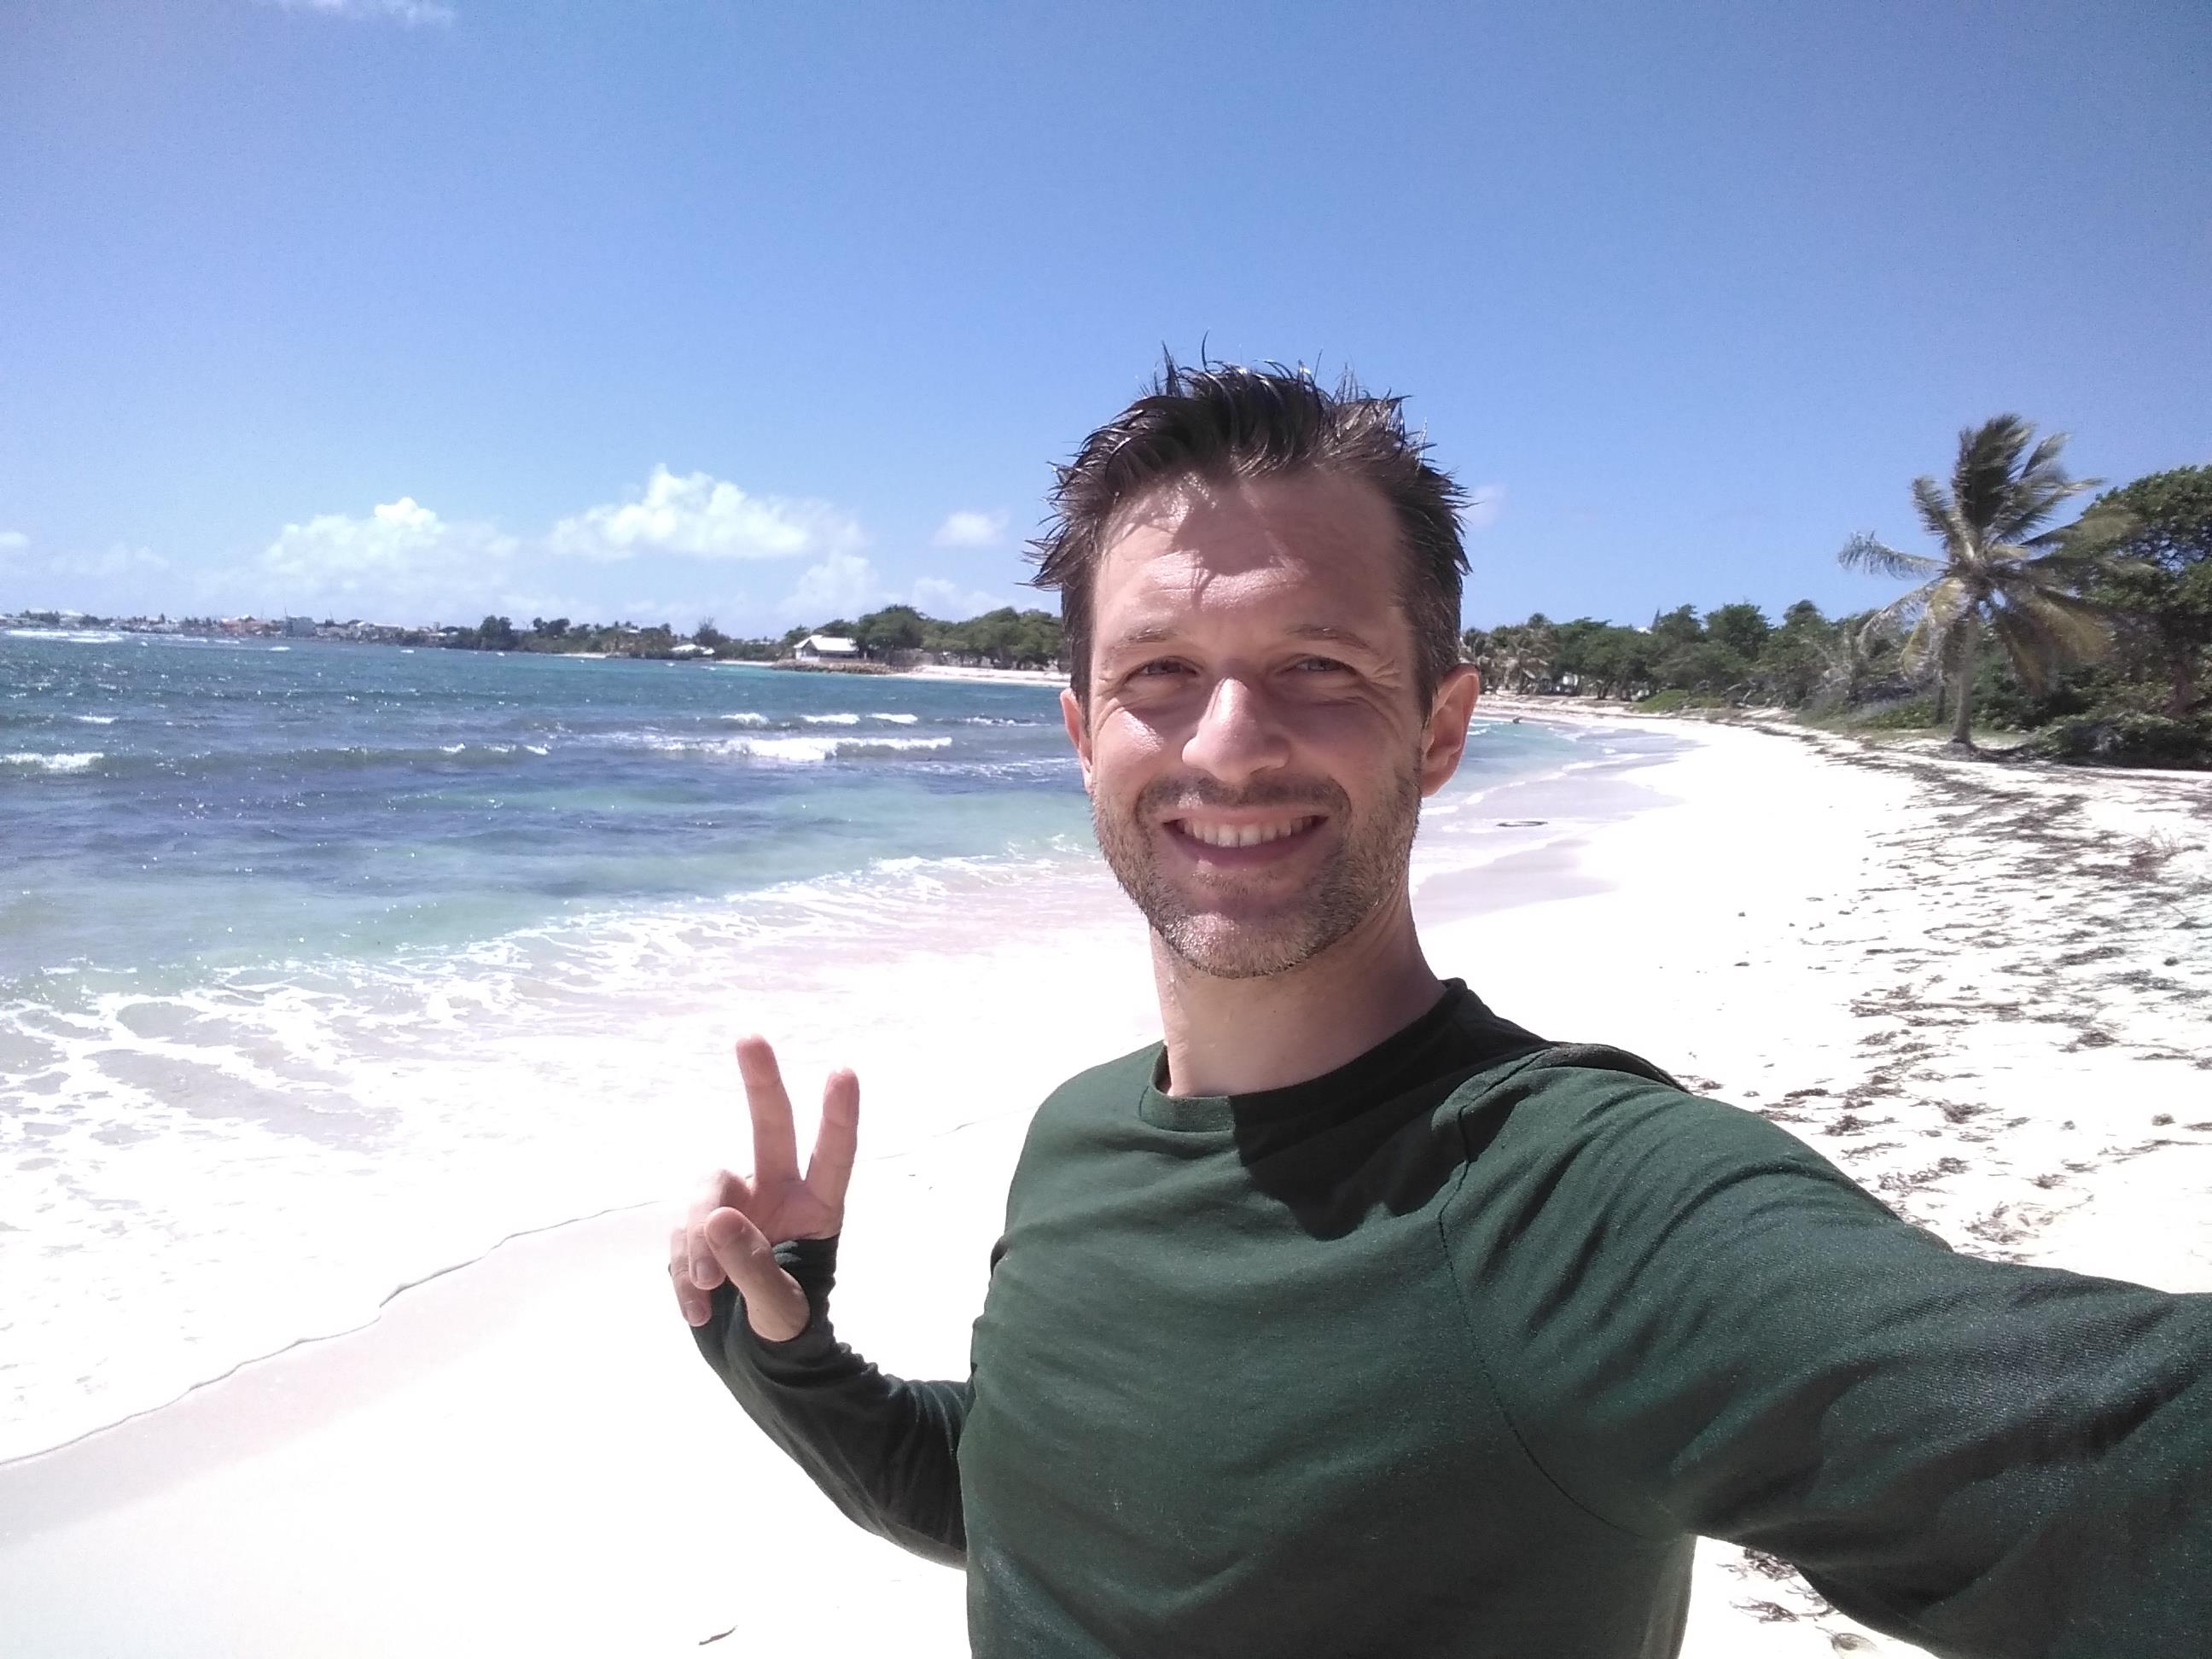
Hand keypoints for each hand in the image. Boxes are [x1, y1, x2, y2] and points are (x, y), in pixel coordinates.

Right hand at [670, 1034, 859, 1339]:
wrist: (754, 1369)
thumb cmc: (787, 1339)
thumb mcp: (780, 1314)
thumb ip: (752, 1268)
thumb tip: (716, 1217)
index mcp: (816, 1211)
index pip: (832, 1157)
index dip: (837, 1117)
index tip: (843, 1071)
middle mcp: (775, 1196)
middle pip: (767, 1130)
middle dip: (760, 1083)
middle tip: (750, 1035)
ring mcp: (734, 1210)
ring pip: (704, 1197)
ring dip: (697, 1242)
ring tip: (707, 1294)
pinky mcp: (697, 1233)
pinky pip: (679, 1239)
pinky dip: (683, 1274)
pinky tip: (697, 1311)